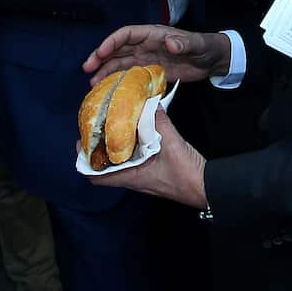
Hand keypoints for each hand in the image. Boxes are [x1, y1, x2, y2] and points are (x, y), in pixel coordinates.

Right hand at [84, 24, 230, 85]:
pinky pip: (129, 75)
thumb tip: (170, 43)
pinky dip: (117, 81)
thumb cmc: (204, 47)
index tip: (100, 52)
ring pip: (120, 63)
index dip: (112, 42)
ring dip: (105, 71)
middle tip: (87, 68)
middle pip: (118, 49)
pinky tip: (108, 90)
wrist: (212, 60)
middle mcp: (145, 45)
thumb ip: (183, 43)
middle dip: (101, 57)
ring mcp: (146, 59)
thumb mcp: (196, 44)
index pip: (126, 35)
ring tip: (92, 83)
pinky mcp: (150, 72)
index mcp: (152, 34)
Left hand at [87, 107, 206, 209]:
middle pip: (105, 167)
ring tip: (113, 125)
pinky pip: (135, 159)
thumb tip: (150, 102)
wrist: (208, 188)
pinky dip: (132, 146)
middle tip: (97, 128)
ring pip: (120, 162)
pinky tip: (137, 131)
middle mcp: (134, 179)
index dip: (84, 162)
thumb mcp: (172, 144)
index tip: (83, 142)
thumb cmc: (187, 174)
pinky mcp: (154, 172)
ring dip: (115, 147)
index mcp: (131, 177)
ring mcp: (144, 177)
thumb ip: (159, 122)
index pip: (96, 177)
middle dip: (99, 149)